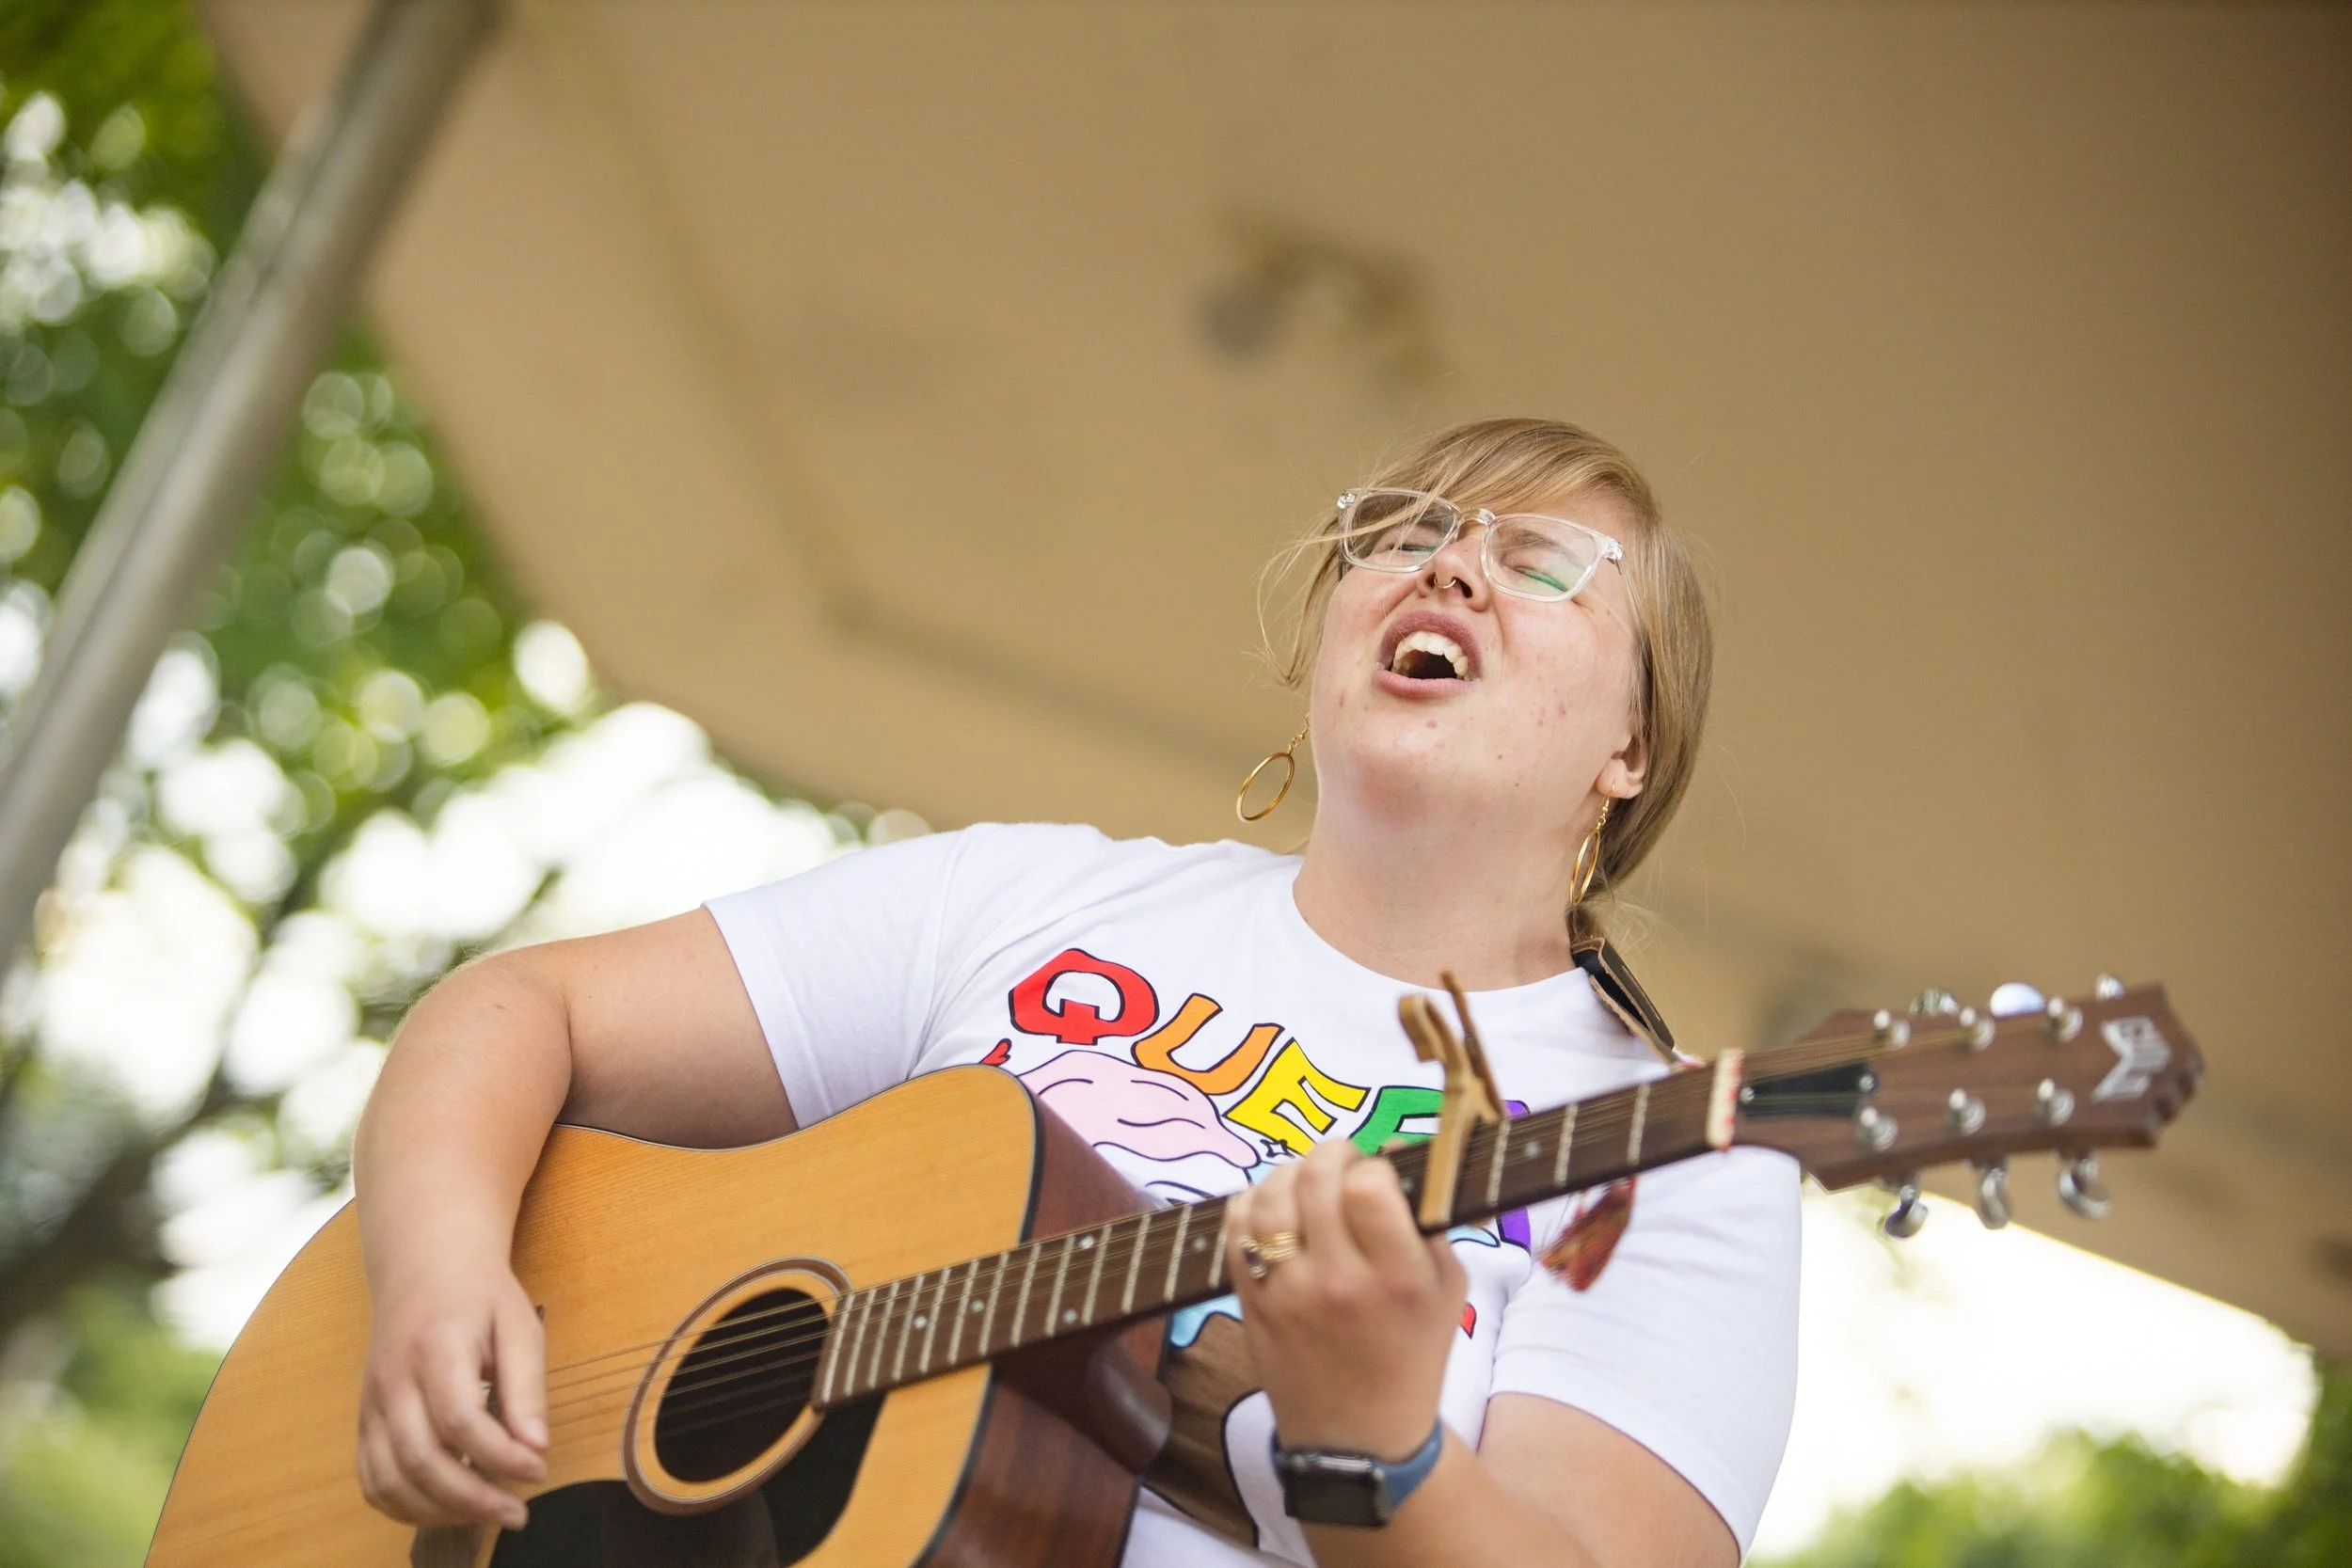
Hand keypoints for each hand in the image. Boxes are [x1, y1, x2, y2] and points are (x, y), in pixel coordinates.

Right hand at [357, 1260, 547, 1529]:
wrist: (424, 1268)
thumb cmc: (480, 1297)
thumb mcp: (520, 1326)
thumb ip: (527, 1387)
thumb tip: (536, 1446)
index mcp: (435, 1350)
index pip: (461, 1421)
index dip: (501, 1457)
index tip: (539, 1469)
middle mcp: (392, 1381)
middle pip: (421, 1460)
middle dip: (473, 1499)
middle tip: (518, 1512)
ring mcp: (371, 1404)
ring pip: (390, 1480)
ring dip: (440, 1512)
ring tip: (488, 1514)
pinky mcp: (364, 1421)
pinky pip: (372, 1480)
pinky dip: (404, 1507)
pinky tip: (446, 1509)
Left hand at [1225, 1138, 1467, 1457]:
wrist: (1356, 1435)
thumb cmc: (1411, 1352)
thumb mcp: (1448, 1290)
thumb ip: (1430, 1220)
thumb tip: (1396, 1150)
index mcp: (1397, 1278)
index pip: (1368, 1186)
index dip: (1371, 1167)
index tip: (1377, 1176)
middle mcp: (1339, 1281)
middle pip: (1316, 1178)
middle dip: (1331, 1154)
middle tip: (1343, 1162)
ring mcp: (1287, 1291)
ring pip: (1269, 1195)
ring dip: (1289, 1172)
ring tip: (1308, 1181)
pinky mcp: (1250, 1299)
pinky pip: (1235, 1226)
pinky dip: (1252, 1201)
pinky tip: (1274, 1207)